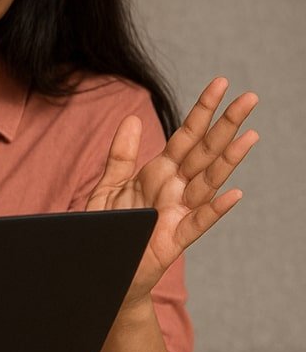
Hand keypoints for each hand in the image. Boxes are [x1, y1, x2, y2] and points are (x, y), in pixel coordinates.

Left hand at [86, 77, 257, 307]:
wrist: (101, 268)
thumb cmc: (108, 228)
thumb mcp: (109, 186)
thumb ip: (120, 154)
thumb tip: (131, 117)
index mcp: (159, 173)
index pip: (186, 136)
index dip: (202, 110)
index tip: (221, 83)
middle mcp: (174, 189)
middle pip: (205, 152)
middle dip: (226, 125)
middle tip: (250, 98)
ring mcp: (178, 213)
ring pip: (209, 182)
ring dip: (229, 160)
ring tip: (250, 136)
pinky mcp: (174, 240)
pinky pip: (198, 222)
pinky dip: (216, 209)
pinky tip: (234, 194)